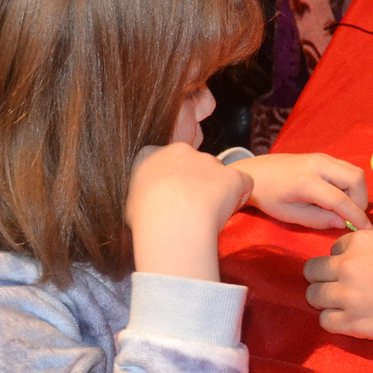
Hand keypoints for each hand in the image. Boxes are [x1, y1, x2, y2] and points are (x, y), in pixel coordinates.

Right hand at [126, 142, 253, 282]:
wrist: (172, 221)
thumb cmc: (145, 218)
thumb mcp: (130, 201)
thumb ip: (142, 193)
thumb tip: (147, 201)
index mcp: (151, 154)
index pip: (164, 161)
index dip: (171, 181)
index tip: (170, 199)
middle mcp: (181, 150)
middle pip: (194, 164)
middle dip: (196, 183)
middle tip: (190, 210)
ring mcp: (208, 159)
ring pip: (218, 174)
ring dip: (217, 191)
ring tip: (206, 217)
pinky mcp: (232, 174)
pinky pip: (242, 183)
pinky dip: (239, 196)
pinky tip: (226, 213)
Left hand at [231, 152, 371, 229]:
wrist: (255, 173)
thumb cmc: (268, 197)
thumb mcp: (289, 215)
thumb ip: (317, 220)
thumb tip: (342, 223)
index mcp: (307, 182)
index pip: (341, 199)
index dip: (356, 216)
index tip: (366, 230)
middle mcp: (318, 165)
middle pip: (356, 178)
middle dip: (361, 200)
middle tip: (351, 216)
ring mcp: (322, 157)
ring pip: (355, 171)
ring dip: (357, 191)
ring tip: (345, 206)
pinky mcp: (323, 156)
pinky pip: (347, 168)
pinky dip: (350, 183)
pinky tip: (339, 195)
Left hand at [303, 229, 372, 343]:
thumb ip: (368, 251)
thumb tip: (351, 261)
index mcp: (360, 241)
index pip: (333, 249)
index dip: (343, 261)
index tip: (359, 271)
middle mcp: (348, 265)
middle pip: (313, 271)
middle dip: (325, 279)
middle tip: (343, 289)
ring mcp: (347, 295)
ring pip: (314, 296)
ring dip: (327, 301)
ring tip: (347, 306)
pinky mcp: (352, 322)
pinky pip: (325, 321)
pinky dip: (335, 321)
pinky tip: (352, 320)